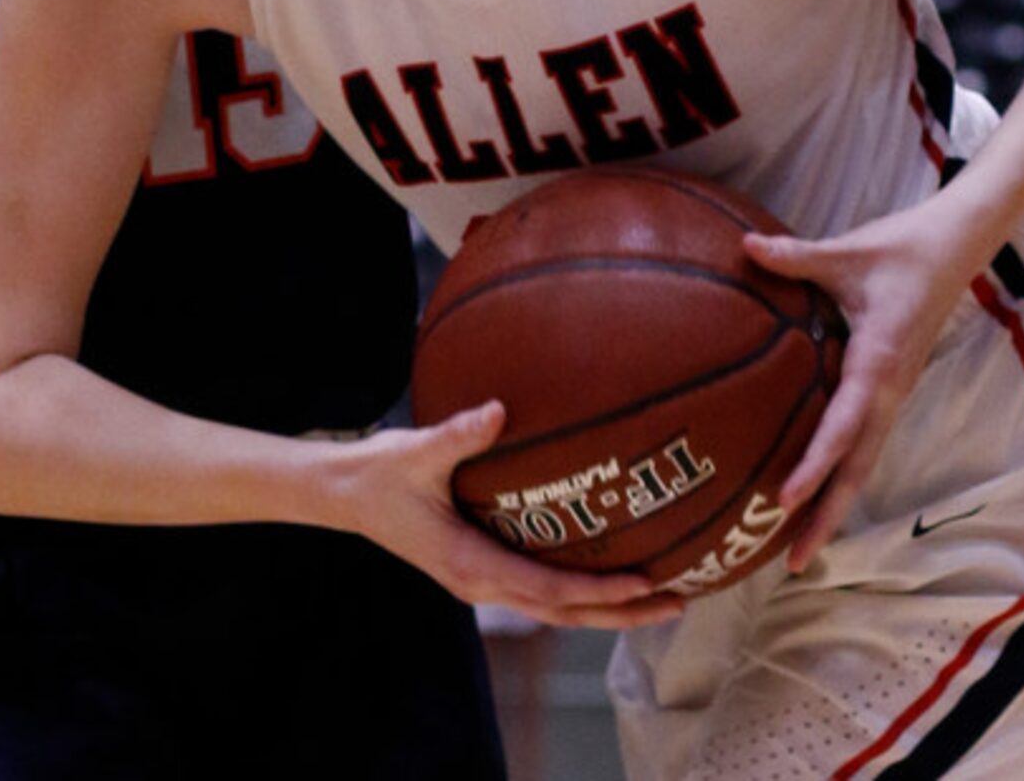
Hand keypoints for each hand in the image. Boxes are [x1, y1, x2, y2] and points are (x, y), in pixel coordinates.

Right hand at [331, 403, 690, 630]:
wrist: (343, 493)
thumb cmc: (378, 473)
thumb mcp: (415, 451)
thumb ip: (457, 434)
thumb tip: (499, 409)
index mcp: (471, 566)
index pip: (549, 590)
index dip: (600, 591)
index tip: (645, 582)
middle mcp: (482, 584)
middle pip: (566, 614)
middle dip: (623, 613)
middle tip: (680, 601)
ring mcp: (483, 581)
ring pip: (557, 609)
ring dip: (608, 607)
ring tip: (661, 595)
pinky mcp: (482, 569)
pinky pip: (542, 589)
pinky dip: (581, 590)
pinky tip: (608, 569)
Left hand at [744, 195, 992, 572]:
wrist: (954, 248)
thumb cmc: (900, 249)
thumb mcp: (848, 250)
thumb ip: (796, 256)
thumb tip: (744, 246)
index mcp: (880, 361)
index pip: (843, 424)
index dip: (815, 463)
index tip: (785, 498)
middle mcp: (889, 390)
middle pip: (857, 468)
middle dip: (826, 515)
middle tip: (792, 561)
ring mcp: (892, 396)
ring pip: (862, 464)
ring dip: (833, 505)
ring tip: (797, 549)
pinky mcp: (888, 392)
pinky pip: (862, 443)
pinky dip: (839, 475)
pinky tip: (812, 494)